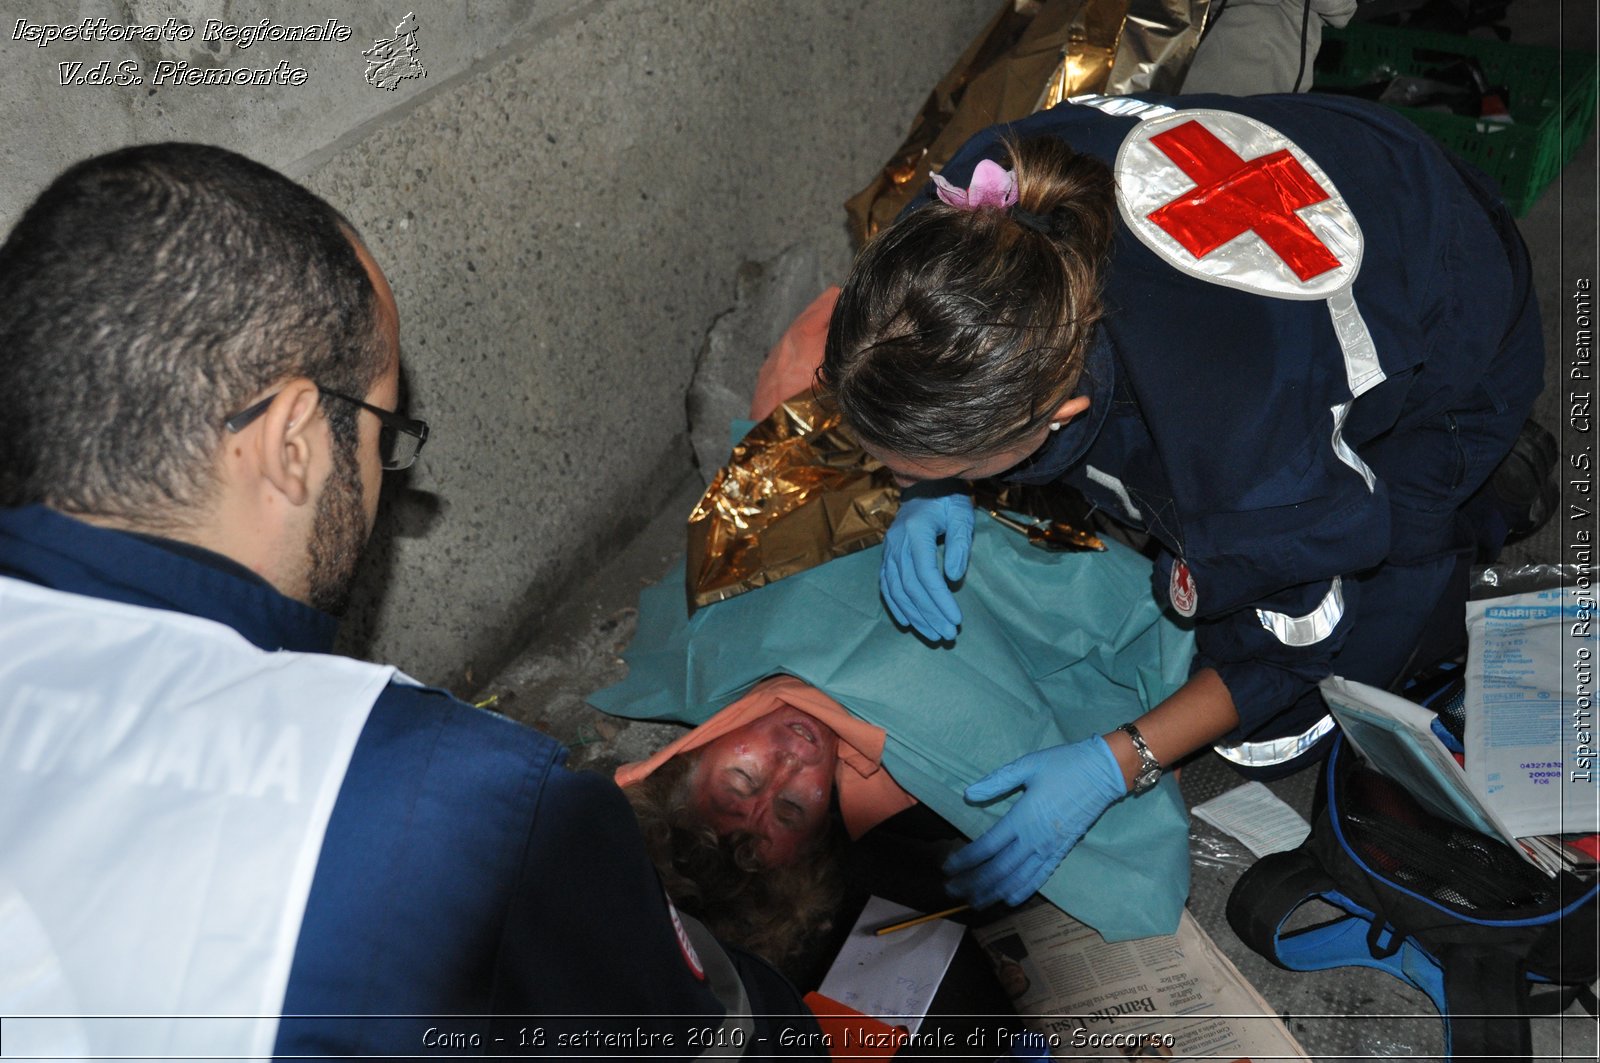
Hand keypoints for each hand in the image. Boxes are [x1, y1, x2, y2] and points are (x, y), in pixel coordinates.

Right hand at [880, 488, 974, 640]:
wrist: (924, 484)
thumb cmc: (948, 500)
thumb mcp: (962, 515)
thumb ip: (960, 544)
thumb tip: (953, 578)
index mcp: (916, 532)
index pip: (926, 574)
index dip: (940, 599)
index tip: (956, 619)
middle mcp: (897, 543)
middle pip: (910, 586)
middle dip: (930, 613)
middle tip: (948, 634)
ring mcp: (888, 549)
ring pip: (896, 590)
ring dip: (914, 615)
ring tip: (933, 634)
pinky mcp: (886, 555)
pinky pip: (886, 584)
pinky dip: (895, 605)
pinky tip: (906, 623)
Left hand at [943, 736, 1126, 908]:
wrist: (1104, 773)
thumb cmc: (1064, 765)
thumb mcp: (1027, 765)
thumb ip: (997, 781)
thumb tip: (969, 794)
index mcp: (1022, 817)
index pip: (987, 846)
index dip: (966, 859)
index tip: (948, 867)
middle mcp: (1034, 839)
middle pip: (999, 869)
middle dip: (974, 882)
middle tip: (953, 891)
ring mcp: (1050, 848)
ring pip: (1018, 878)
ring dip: (994, 891)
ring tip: (975, 902)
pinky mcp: (1062, 851)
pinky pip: (1040, 876)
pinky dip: (1023, 889)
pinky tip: (1010, 898)